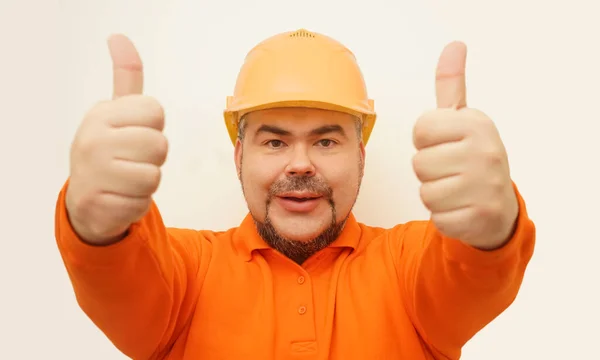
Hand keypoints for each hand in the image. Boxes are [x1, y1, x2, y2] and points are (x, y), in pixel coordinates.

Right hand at [65, 34, 167, 244]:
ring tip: (126, 179)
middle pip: (160, 145)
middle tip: (131, 161)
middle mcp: (91, 140)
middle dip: (153, 158)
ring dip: (147, 183)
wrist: (87, 200)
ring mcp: (92, 173)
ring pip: (154, 176)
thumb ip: (126, 77)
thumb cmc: (109, 150)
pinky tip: (120, 198)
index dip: (153, 127)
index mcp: (100, 114)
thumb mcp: (116, 112)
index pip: (155, 111)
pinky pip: (142, 203)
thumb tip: (119, 37)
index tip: (134, 134)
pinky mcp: (98, 204)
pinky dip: (137, 203)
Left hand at [412, 41, 517, 249]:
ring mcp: (485, 186)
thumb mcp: (464, 119)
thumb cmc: (472, 157)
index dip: (425, 141)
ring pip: (425, 192)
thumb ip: (451, 85)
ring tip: (456, 189)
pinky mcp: (480, 216)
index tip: (445, 144)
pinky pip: (437, 218)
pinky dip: (444, 217)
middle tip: (452, 171)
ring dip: (435, 195)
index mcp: (476, 123)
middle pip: (419, 163)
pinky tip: (461, 208)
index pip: (420, 128)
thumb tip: (454, 45)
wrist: (499, 207)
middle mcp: (485, 151)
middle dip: (429, 171)